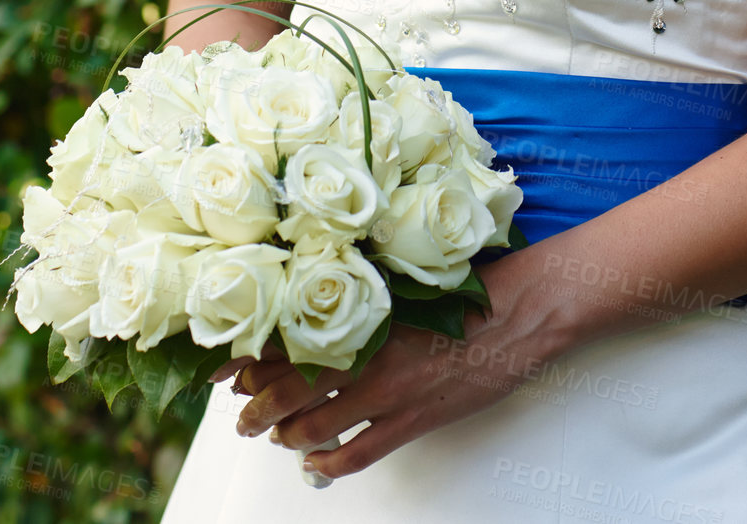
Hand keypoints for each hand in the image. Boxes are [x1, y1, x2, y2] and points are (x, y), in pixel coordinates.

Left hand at [219, 252, 558, 480]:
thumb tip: (318, 308)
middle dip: (255, 408)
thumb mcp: (404, 282)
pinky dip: (329, 464)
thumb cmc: (466, 289)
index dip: (250, 361)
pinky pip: (357, 454)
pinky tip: (317, 463)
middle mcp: (366, 354)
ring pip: (314, 425)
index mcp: (361, 313)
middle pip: (288, 389)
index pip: (286, 340)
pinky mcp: (413, 420)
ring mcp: (388, 391)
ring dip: (285, 436)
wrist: (517, 312)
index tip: (230, 371)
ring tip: (274, 437)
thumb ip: (363, 297)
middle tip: (242, 417)